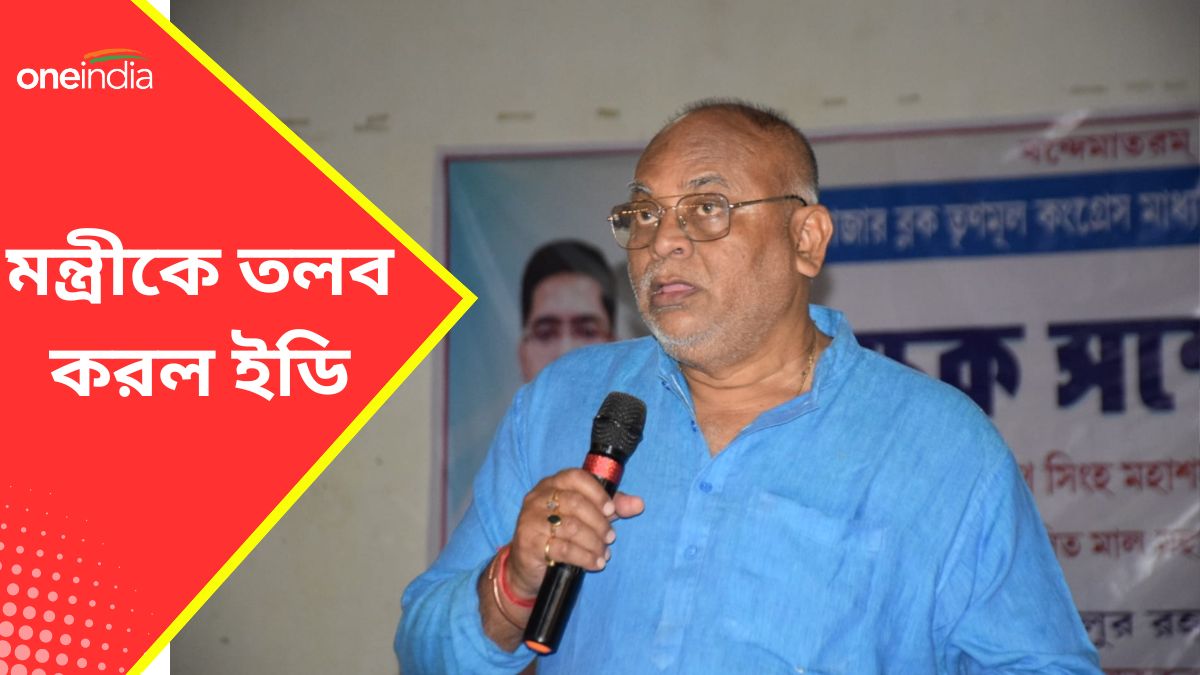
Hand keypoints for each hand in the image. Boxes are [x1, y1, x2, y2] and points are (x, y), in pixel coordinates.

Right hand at [505, 468, 643, 598]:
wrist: (527, 566)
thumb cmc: (558, 535)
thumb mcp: (586, 517)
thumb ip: (611, 507)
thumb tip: (639, 503)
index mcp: (552, 484)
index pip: (576, 477)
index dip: (597, 493)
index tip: (612, 510)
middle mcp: (538, 498)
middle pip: (576, 503)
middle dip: (599, 523)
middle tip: (611, 538)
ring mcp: (530, 519)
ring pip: (571, 527)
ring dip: (594, 543)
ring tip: (604, 554)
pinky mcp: (529, 543)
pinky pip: (563, 549)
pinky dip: (585, 557)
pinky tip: (595, 563)